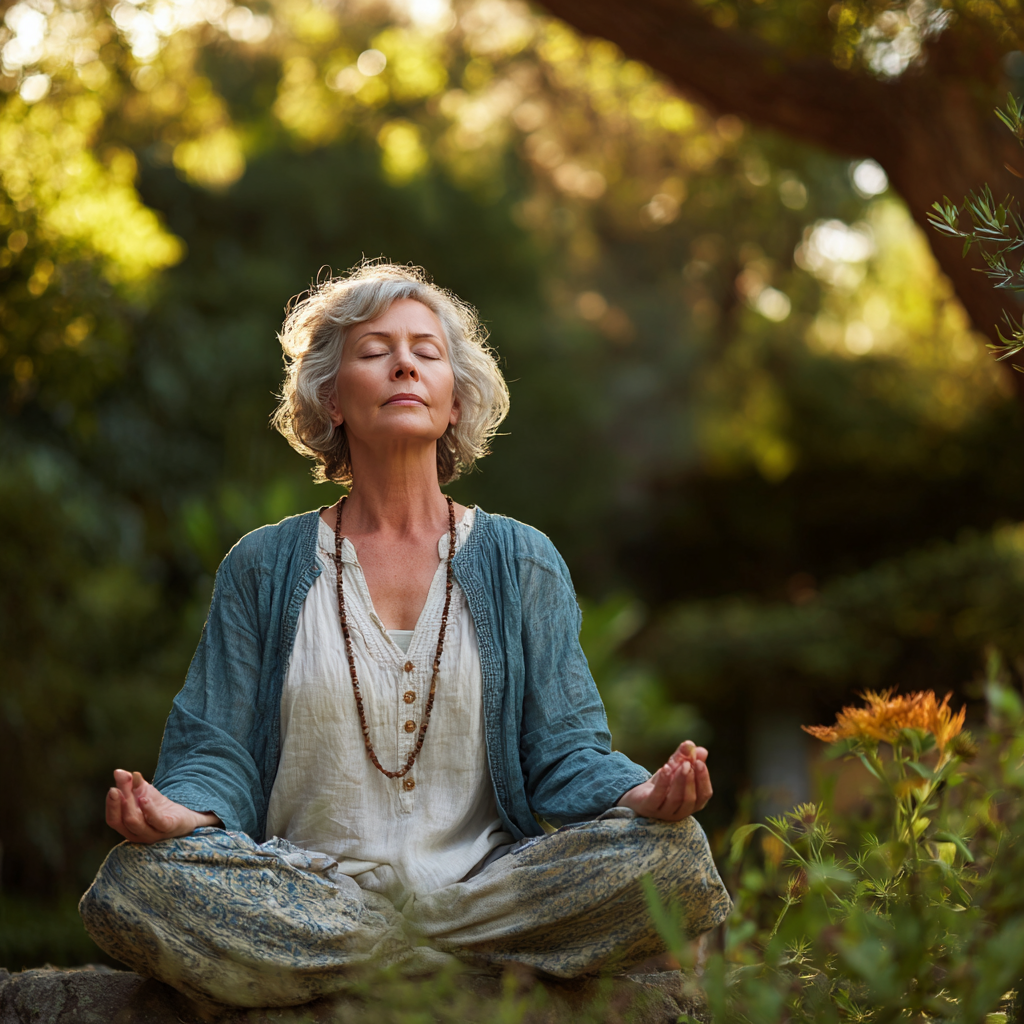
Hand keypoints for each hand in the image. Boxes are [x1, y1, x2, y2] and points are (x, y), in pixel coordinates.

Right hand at [105, 769, 220, 843]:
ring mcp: (153, 833)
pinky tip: (144, 799)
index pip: (114, 820)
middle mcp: (137, 834)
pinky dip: (149, 810)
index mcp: (128, 827)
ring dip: (129, 805)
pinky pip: (157, 821)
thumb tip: (118, 772)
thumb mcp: (144, 793)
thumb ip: (131, 784)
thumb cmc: (159, 807)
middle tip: (115, 788)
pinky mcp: (168, 828)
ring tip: (128, 789)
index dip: (111, 805)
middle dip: (117, 803)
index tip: (112, 789)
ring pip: (135, 822)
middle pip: (123, 820)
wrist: (185, 815)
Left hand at [617, 741, 712, 820]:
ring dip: (680, 780)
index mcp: (692, 803)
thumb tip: (695, 746)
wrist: (637, 796)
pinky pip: (658, 796)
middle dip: (691, 780)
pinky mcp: (649, 807)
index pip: (704, 795)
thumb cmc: (662, 784)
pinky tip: (665, 768)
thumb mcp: (674, 769)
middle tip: (689, 763)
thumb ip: (685, 757)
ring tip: (682, 764)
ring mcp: (664, 812)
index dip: (703, 779)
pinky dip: (663, 781)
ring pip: (676, 798)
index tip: (700, 762)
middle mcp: (680, 811)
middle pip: (690, 799)